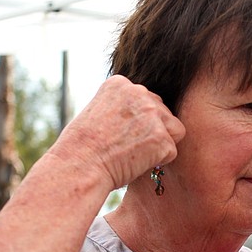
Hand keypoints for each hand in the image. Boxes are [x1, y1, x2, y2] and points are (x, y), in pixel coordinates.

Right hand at [50, 75, 185, 190]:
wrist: (78, 167)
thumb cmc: (81, 149)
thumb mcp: (97, 114)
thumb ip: (122, 109)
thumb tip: (143, 121)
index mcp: (120, 83)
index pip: (145, 100)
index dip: (136, 122)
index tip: (118, 134)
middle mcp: (139, 92)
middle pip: (162, 112)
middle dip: (151, 131)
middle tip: (126, 148)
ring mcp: (153, 114)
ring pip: (173, 130)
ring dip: (158, 145)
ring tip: (132, 154)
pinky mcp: (162, 137)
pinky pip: (171, 152)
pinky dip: (157, 163)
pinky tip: (135, 163)